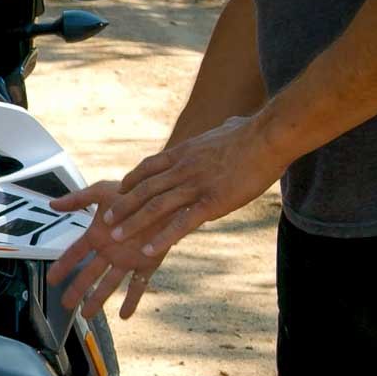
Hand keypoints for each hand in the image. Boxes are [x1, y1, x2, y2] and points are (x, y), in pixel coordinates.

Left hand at [46, 116, 288, 316]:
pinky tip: (149, 250)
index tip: (119, 192)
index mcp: (184, 153)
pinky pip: (181, 223)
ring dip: (133, 223)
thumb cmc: (256, 133)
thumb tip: (230, 124)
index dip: (131, 182)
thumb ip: (223, 132)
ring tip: (116, 238)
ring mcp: (195, 186)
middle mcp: (183, 169)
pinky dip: (162, 237)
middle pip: (143, 189)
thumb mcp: (230, 129)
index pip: (148, 168)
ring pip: (155, 207)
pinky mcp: (212, 202)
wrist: (270, 136)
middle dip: (122, 206)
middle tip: (105, 221)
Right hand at [46, 181, 171, 317]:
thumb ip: (79, 199)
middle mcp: (111, 250)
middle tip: (65, 304)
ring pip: (109, 283)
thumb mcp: (103, 191)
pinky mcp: (147, 263)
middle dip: (77, 289)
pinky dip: (132, 300)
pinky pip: (138, 285)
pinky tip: (124, 315)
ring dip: (98, 299)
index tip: (51, 280)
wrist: (167, 196)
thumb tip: (53, 204)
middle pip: (89, 274)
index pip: (75, 254)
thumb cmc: (136, 192)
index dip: (62, 266)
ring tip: (87, 315)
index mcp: (98, 235)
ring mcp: (128, 259)